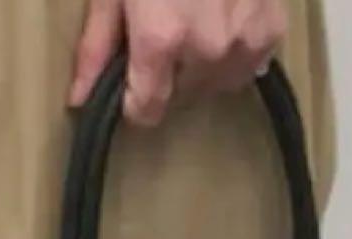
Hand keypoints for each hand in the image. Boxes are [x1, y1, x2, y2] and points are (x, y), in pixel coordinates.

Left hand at [69, 0, 286, 127]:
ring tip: (196, 16)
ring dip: (202, 64)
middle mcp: (207, 50)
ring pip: (215, 84)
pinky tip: (222, 15)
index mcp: (162, 40)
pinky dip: (234, 49)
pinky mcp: (272, 29)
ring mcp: (245, 41)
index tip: (131, 78)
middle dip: (168, 72)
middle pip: (179, 97)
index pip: (146, 111)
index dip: (133, 99)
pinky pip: (248, 65)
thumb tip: (79, 100)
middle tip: (165, 23)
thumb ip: (97, 47)